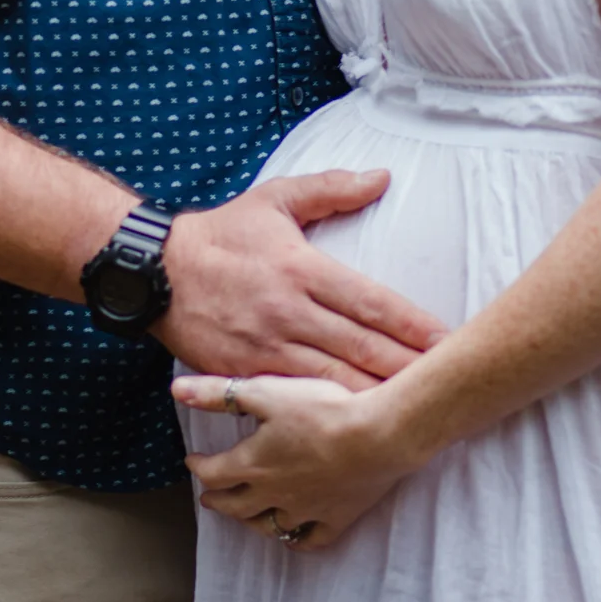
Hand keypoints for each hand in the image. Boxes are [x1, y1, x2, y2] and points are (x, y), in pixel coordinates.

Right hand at [153, 170, 447, 391]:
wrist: (152, 271)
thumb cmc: (221, 233)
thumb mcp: (274, 199)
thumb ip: (331, 189)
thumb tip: (382, 177)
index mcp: (301, 268)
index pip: (370, 302)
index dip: (412, 324)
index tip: (447, 338)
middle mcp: (288, 311)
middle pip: (361, 348)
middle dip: (408, 368)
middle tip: (448, 382)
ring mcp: (265, 348)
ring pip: (333, 381)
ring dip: (376, 398)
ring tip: (415, 411)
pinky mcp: (244, 374)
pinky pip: (295, 398)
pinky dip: (328, 412)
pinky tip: (356, 424)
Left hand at [173, 373, 428, 551]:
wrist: (378, 435)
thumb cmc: (322, 409)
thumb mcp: (266, 393)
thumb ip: (220, 394)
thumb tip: (176, 390)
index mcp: (253, 463)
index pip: (213, 473)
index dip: (199, 467)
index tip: (193, 461)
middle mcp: (274, 493)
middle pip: (236, 506)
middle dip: (218, 500)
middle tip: (208, 497)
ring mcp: (306, 509)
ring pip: (269, 525)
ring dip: (250, 521)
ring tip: (243, 516)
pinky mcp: (337, 517)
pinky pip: (311, 539)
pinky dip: (297, 539)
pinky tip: (293, 536)